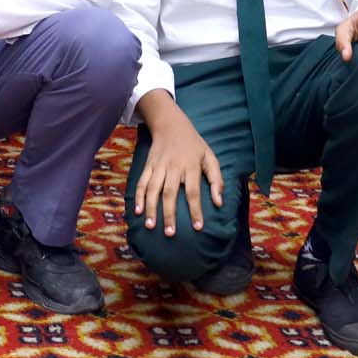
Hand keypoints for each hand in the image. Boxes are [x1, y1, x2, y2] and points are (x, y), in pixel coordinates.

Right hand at [132, 102, 224, 235]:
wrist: (171, 124)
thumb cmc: (194, 145)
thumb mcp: (210, 157)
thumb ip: (216, 180)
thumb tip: (219, 203)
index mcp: (191, 166)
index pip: (193, 191)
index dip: (195, 210)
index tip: (197, 227)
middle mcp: (173, 166)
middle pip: (170, 193)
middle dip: (169, 214)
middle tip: (170, 233)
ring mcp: (158, 165)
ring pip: (153, 189)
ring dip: (151, 208)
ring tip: (150, 226)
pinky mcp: (148, 165)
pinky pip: (142, 182)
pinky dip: (139, 196)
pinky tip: (138, 211)